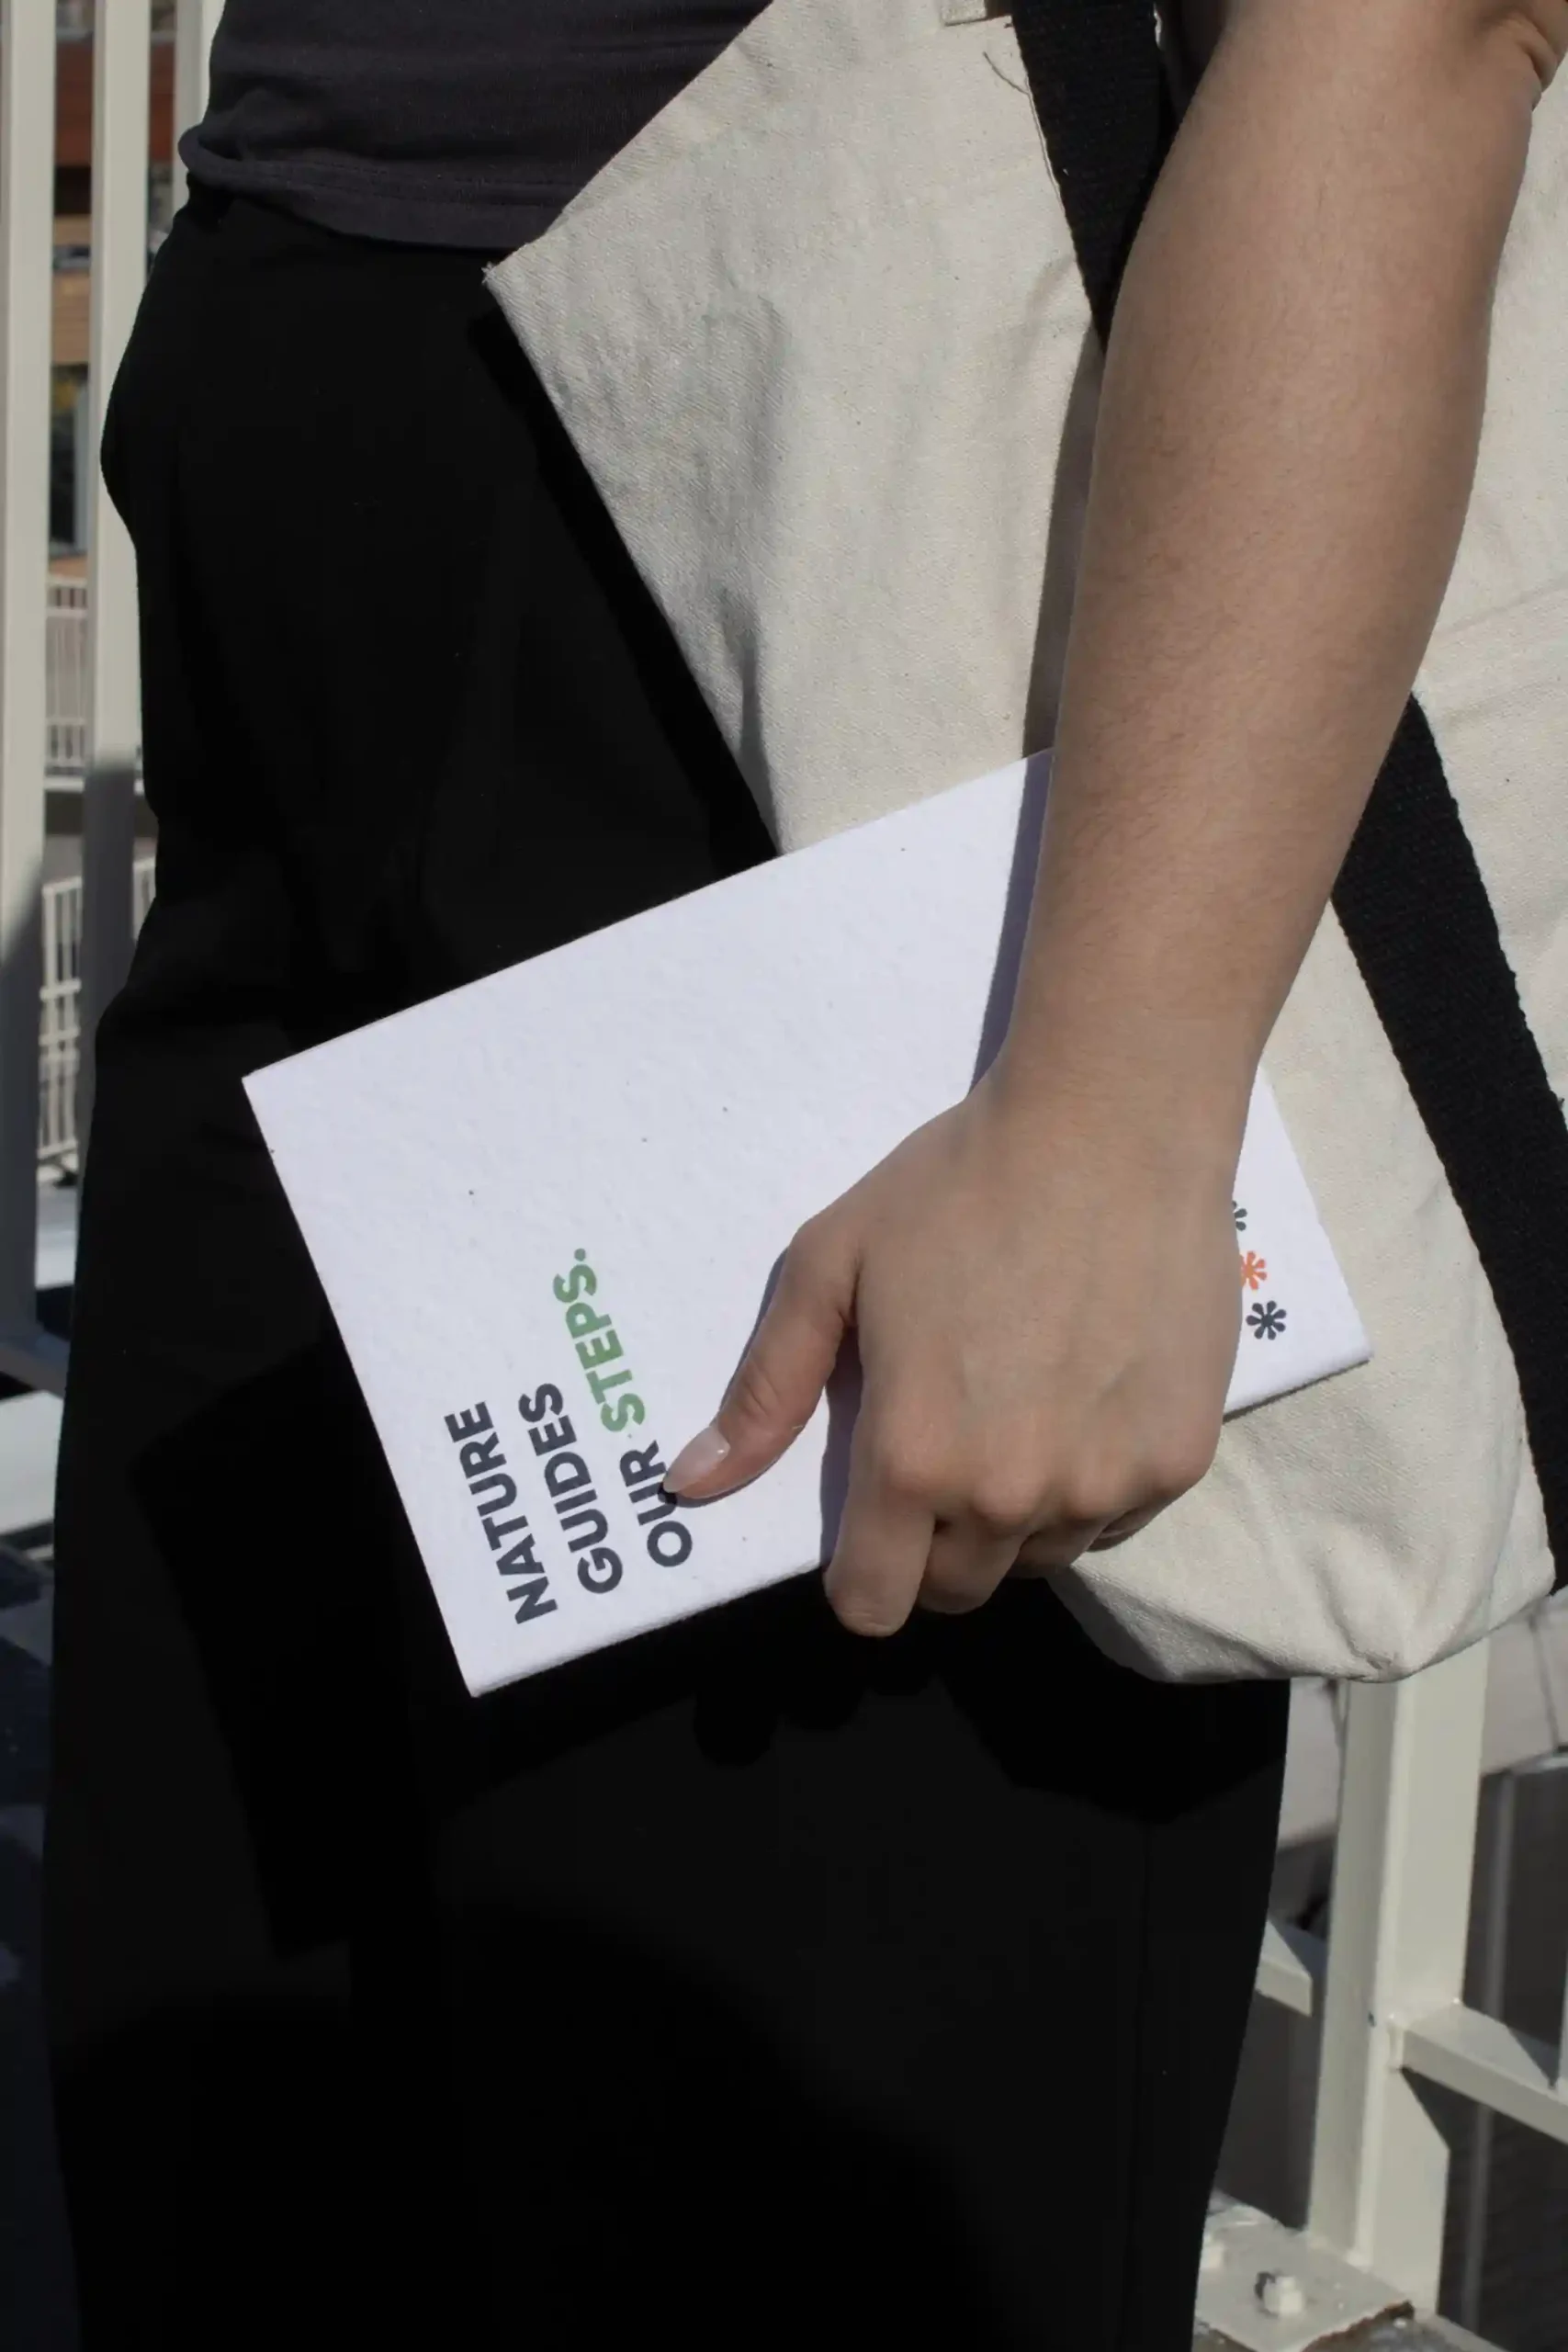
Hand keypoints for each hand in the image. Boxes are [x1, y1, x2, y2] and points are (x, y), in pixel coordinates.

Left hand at [663, 1067, 1243, 1635]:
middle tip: (942, 1442)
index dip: (859, 1574)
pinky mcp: (1180, 1461)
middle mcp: (1012, 1497)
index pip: (873, 1604)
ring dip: (1017, 1516)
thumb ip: (765, 1389)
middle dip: (934, 1541)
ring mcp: (1105, 1486)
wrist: (1113, 1127)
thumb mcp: (831, 1267)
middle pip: (957, 1588)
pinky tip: (1086, 1392)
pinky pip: (1116, 1517)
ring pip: (1040, 1557)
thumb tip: (692, 1486)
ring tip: (1019, 1408)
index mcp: (914, 1459)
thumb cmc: (958, 1185)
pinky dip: (1094, 1483)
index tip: (867, 1521)